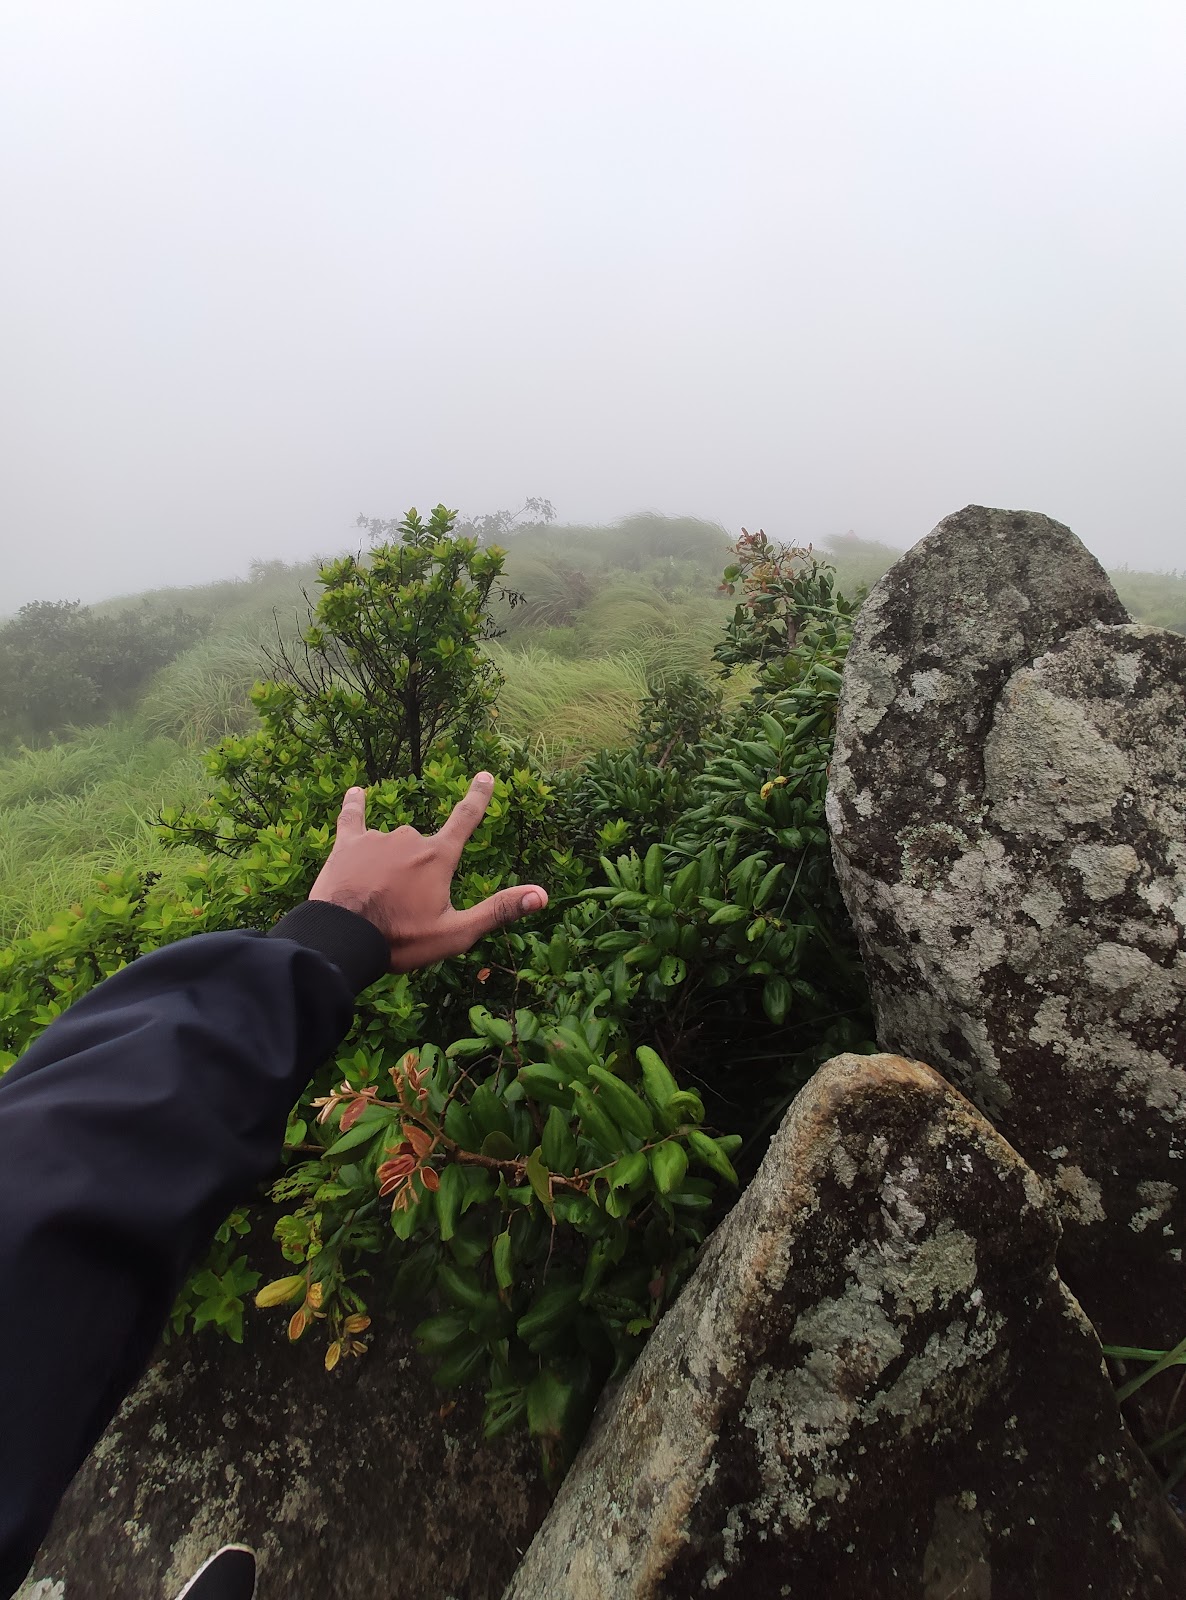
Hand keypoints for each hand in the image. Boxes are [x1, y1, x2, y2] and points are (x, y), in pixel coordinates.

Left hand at [308, 775, 547, 972]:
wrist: (342, 938)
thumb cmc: (401, 938)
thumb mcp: (456, 933)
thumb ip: (498, 910)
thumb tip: (542, 894)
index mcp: (439, 857)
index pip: (466, 819)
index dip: (478, 797)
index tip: (485, 775)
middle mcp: (411, 838)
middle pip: (426, 845)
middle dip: (421, 872)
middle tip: (404, 912)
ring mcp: (378, 838)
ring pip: (393, 843)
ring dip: (391, 863)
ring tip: (376, 900)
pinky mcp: (348, 844)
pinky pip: (353, 817)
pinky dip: (355, 805)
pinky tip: (356, 792)